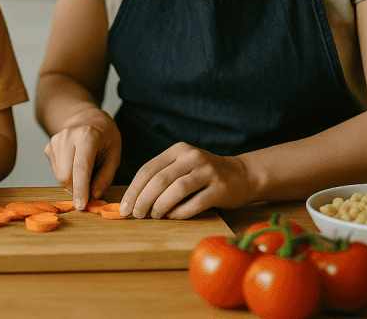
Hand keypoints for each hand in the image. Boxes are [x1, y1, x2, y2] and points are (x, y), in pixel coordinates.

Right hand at [43, 107, 120, 209]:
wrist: (88, 119)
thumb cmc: (105, 137)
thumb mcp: (114, 155)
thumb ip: (105, 177)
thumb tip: (93, 196)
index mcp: (87, 136)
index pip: (81, 168)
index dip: (80, 190)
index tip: (81, 206)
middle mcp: (67, 136)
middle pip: (65, 175)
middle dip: (76, 189)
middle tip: (89, 192)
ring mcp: (55, 141)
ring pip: (59, 175)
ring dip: (72, 183)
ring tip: (86, 173)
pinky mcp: (49, 147)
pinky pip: (56, 171)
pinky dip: (66, 175)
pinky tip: (75, 166)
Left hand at [120, 142, 252, 218]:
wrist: (243, 175)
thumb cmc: (205, 175)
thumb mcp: (183, 167)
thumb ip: (162, 178)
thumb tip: (134, 201)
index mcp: (178, 150)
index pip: (148, 169)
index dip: (133, 190)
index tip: (124, 207)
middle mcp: (192, 157)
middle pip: (159, 180)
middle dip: (143, 200)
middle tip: (136, 215)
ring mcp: (208, 172)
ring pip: (176, 190)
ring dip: (160, 206)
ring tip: (154, 216)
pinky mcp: (220, 188)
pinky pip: (195, 203)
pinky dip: (180, 212)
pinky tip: (173, 217)